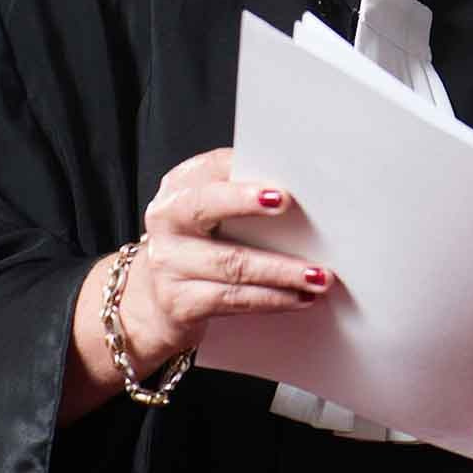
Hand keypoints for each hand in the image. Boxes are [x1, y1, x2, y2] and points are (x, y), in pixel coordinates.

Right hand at [119, 146, 332, 367]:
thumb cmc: (200, 242)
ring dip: (281, 270)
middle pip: (205, 207)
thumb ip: (244, 194)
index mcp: (181, 185)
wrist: (155, 297)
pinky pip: (231, 299)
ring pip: (230, 263)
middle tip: (286, 204)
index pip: (212, 169)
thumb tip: (308, 196)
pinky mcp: (179, 303)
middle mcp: (167, 219)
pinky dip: (271, 299)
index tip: (278, 183)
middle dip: (245, 203)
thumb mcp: (212, 211)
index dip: (243, 176)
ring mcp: (168, 263)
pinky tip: (299, 299)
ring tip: (318, 274)